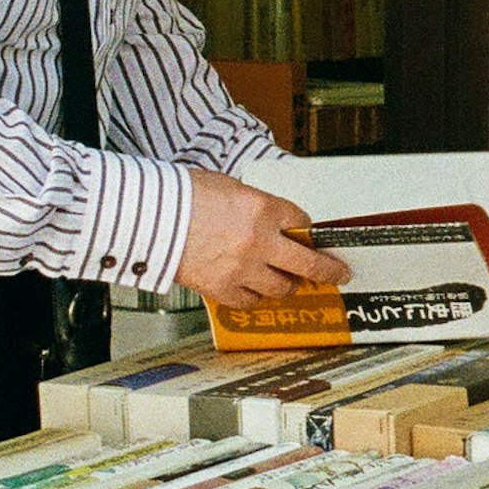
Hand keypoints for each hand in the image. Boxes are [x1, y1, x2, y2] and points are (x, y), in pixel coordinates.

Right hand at [176, 170, 346, 307]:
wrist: (149, 217)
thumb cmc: (183, 196)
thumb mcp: (231, 187)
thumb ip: (257, 205)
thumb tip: (271, 219)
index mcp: (264, 210)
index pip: (303, 224)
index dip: (307, 231)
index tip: (311, 236)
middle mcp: (259, 241)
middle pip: (307, 263)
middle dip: (328, 270)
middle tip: (339, 273)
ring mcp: (242, 268)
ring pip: (282, 287)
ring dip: (288, 284)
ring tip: (289, 282)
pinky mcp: (221, 288)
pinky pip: (251, 300)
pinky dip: (256, 296)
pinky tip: (255, 290)